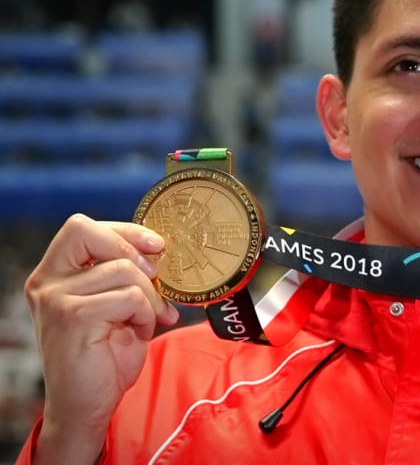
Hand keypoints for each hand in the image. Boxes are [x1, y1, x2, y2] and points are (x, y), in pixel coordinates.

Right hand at [24, 213, 178, 463]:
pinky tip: (138, 332)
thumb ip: (124, 272)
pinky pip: (130, 297)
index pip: (82, 227)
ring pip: (123, 269)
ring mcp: (56, 298)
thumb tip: (162, 248)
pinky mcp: (73, 317)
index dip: (124, 230)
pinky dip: (146, 314)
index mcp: (54, 273)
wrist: (88, 403)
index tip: (156, 245)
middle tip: (155, 278)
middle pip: (90, 233)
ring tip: (144, 320)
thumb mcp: (115, 302)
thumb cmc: (104, 353)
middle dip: (133, 251)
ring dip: (148, 296)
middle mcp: (47, 281)